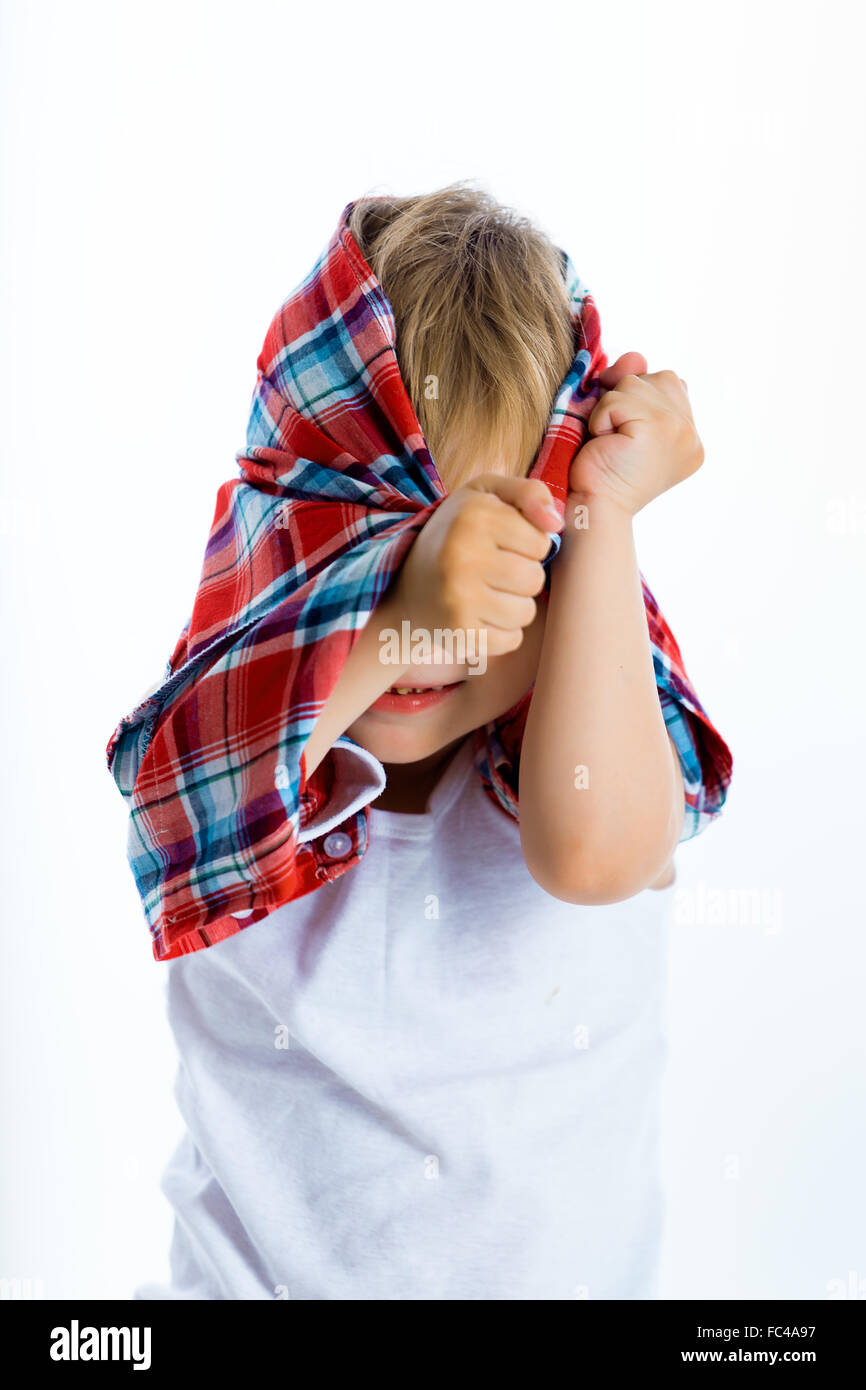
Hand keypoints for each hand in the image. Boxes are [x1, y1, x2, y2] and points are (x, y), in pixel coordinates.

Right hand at [391, 474, 560, 655]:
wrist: (402, 589)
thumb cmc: (455, 535)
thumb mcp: (484, 496)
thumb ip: (528, 492)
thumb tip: (557, 522)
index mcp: (473, 515)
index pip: (541, 541)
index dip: (528, 544)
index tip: (502, 544)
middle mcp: (463, 555)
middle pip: (534, 578)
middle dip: (522, 577)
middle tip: (492, 571)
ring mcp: (459, 597)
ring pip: (526, 612)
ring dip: (513, 606)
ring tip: (485, 593)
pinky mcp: (459, 632)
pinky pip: (511, 640)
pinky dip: (501, 632)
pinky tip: (478, 617)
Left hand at [568, 351, 703, 514]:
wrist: (594, 509)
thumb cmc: (602, 470)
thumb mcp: (622, 418)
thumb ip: (634, 382)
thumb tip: (635, 357)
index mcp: (690, 437)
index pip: (667, 384)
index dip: (636, 399)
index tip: (625, 436)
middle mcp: (691, 433)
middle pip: (654, 377)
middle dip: (624, 401)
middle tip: (617, 441)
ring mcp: (679, 429)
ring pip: (634, 383)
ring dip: (610, 410)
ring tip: (612, 444)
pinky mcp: (658, 427)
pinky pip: (615, 398)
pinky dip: (600, 418)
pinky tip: (606, 445)